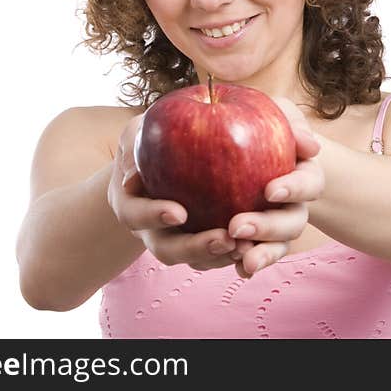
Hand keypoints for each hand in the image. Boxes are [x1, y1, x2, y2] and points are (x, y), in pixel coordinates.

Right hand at [107, 114, 241, 270]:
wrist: (168, 154)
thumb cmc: (150, 137)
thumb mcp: (137, 131)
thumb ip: (134, 140)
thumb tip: (133, 174)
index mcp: (130, 205)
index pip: (134, 216)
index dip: (153, 216)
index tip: (179, 212)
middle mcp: (153, 230)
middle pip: (168, 250)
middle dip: (196, 247)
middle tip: (225, 239)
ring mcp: (180, 240)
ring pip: (197, 259)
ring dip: (222, 256)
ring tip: (248, 246)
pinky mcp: (207, 241)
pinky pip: (221, 255)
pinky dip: (238, 253)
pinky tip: (260, 244)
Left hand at [227, 96, 324, 278]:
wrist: (255, 152)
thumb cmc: (269, 126)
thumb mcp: (280, 115)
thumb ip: (292, 122)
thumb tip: (308, 144)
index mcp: (305, 176)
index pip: (309, 184)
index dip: (294, 189)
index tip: (270, 190)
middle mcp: (296, 206)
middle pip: (292, 223)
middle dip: (268, 227)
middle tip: (238, 225)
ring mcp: (277, 228)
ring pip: (276, 246)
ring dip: (261, 253)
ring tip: (240, 258)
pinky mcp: (256, 240)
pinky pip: (255, 257)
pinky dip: (247, 264)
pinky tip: (234, 268)